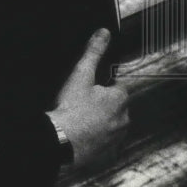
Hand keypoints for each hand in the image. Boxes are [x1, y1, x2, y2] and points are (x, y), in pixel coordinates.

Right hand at [46, 28, 128, 168]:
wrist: (62, 141)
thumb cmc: (72, 108)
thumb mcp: (80, 74)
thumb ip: (93, 52)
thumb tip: (104, 33)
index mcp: (120, 98)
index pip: (118, 86)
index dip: (103, 84)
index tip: (90, 87)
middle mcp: (124, 118)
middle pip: (116, 105)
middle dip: (103, 103)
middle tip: (82, 102)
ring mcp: (117, 137)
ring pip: (112, 123)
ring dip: (101, 121)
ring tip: (80, 118)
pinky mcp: (109, 152)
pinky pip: (107, 142)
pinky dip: (98, 138)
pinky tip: (83, 134)